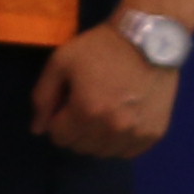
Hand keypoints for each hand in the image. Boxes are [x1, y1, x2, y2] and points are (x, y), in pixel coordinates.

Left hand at [34, 24, 183, 158]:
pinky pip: (128, 152)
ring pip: (104, 153)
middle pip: (81, 147)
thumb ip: (43, 97)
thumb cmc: (100, 48)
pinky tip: (122, 120)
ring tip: (104, 114)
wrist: (149, 40)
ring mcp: (137, 132)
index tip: (67, 105)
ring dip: (98, 139)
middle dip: (76, 131)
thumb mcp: (61, 63)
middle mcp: (113, 128)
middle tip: (86, 107)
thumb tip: (38, 130)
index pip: (59, 138)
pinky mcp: (156, 132)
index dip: (58, 121)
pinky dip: (121, 142)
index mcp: (86, 111)